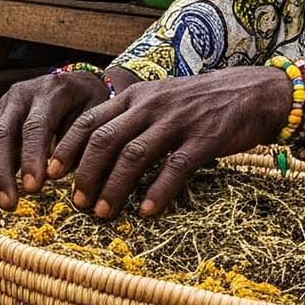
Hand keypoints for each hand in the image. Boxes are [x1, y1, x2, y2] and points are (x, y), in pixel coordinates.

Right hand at [0, 70, 123, 208]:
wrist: (76, 84)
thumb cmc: (89, 105)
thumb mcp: (94, 118)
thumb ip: (78, 143)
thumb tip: (60, 175)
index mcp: (50, 92)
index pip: (35, 127)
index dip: (31, 158)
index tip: (33, 189)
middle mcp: (21, 95)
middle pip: (3, 134)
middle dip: (3, 171)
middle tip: (9, 202)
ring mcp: (4, 105)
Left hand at [49, 66, 294, 217]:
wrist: (252, 91)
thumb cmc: (198, 102)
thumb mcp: (157, 99)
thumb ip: (128, 119)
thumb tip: (92, 150)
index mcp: (135, 96)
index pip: (90, 120)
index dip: (67, 147)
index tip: (51, 173)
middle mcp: (151, 105)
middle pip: (106, 140)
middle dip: (86, 174)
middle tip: (76, 202)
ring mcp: (178, 121)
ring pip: (135, 154)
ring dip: (114, 186)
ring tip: (102, 212)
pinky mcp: (205, 138)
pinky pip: (176, 167)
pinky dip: (158, 191)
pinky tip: (146, 211)